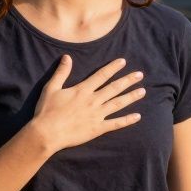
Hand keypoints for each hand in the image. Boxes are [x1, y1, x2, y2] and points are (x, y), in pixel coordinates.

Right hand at [29, 56, 143, 154]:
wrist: (47, 133)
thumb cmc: (47, 110)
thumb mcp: (51, 88)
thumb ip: (61, 72)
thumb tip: (67, 57)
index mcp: (82, 90)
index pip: (101, 75)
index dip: (113, 68)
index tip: (123, 62)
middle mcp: (93, 101)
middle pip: (114, 88)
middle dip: (128, 80)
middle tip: (140, 75)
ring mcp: (97, 115)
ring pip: (118, 104)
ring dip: (131, 97)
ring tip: (142, 91)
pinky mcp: (97, 129)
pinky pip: (115, 124)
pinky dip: (127, 120)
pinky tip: (137, 116)